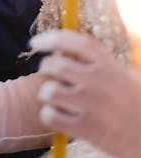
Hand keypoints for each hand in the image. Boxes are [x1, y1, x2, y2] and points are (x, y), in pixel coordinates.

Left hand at [32, 29, 140, 157]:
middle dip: (45, 67)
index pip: (73, 42)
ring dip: (46, 93)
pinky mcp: (87, 128)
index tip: (35, 43)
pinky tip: (57, 116)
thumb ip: (97, 61)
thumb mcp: (122, 74)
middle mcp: (98, 80)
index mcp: (107, 64)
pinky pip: (51, 116)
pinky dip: (48, 115)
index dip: (50, 39)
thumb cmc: (134, 103)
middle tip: (48, 73)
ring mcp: (91, 104)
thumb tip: (64, 48)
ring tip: (53, 97)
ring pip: (50, 90)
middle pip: (56, 64)